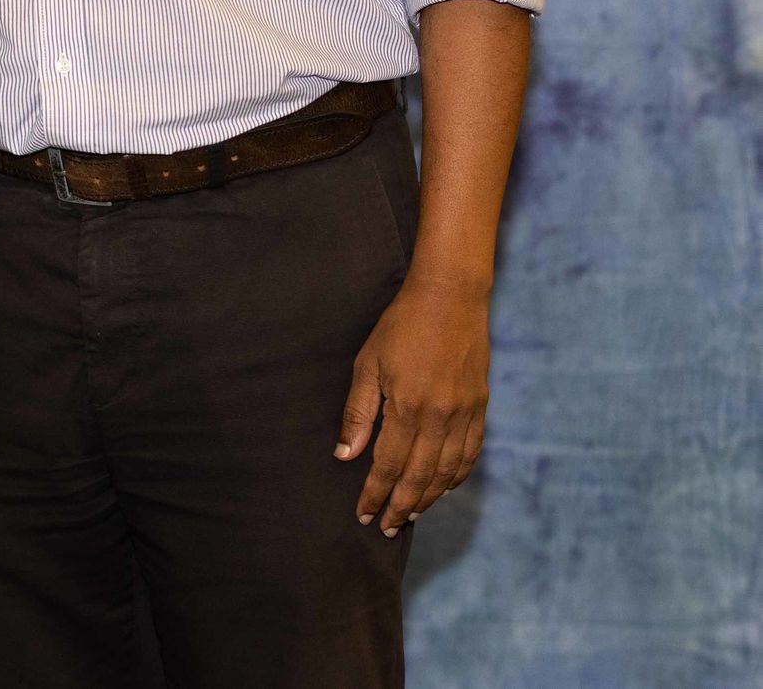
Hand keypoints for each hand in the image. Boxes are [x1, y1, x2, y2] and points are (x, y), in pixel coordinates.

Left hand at [335, 272, 491, 534]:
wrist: (450, 298)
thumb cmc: (400, 326)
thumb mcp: (368, 364)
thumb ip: (359, 413)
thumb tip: (345, 455)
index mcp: (409, 408)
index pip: (389, 466)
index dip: (376, 494)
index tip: (364, 515)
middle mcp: (441, 418)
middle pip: (421, 477)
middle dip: (401, 506)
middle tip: (387, 528)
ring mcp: (466, 414)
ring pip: (448, 471)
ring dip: (429, 498)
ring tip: (410, 514)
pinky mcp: (481, 407)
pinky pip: (470, 453)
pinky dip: (457, 476)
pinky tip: (443, 487)